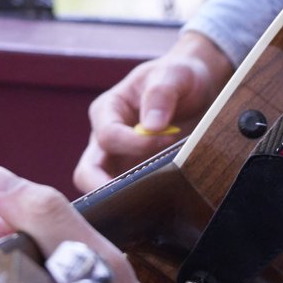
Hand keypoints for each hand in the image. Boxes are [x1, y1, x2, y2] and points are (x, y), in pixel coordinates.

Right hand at [74, 30, 237, 191]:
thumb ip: (162, 94)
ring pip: (101, 190)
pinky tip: (158, 208)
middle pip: (87, 172)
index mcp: (107, 110)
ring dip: (122, 200)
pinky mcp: (135, 176)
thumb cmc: (178, 76)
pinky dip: (138, 204)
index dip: (136, 143)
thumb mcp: (174, 74)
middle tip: (134, 199)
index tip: (169, 139)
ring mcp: (117, 161)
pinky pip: (127, 196)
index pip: (108, 136)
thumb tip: (152, 126)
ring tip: (149, 206)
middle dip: (104, 188)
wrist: (196, 89)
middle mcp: (104, 139)